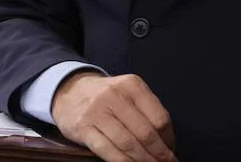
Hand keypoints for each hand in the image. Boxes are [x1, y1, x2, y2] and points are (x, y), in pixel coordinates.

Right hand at [51, 71, 176, 161]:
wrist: (69, 91)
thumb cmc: (107, 97)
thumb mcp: (128, 92)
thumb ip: (147, 111)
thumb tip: (168, 142)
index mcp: (132, 85)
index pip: (159, 117)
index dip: (169, 139)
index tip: (171, 150)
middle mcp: (114, 95)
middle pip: (145, 132)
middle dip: (159, 154)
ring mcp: (97, 111)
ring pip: (127, 143)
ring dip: (143, 160)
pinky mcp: (83, 127)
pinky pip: (107, 150)